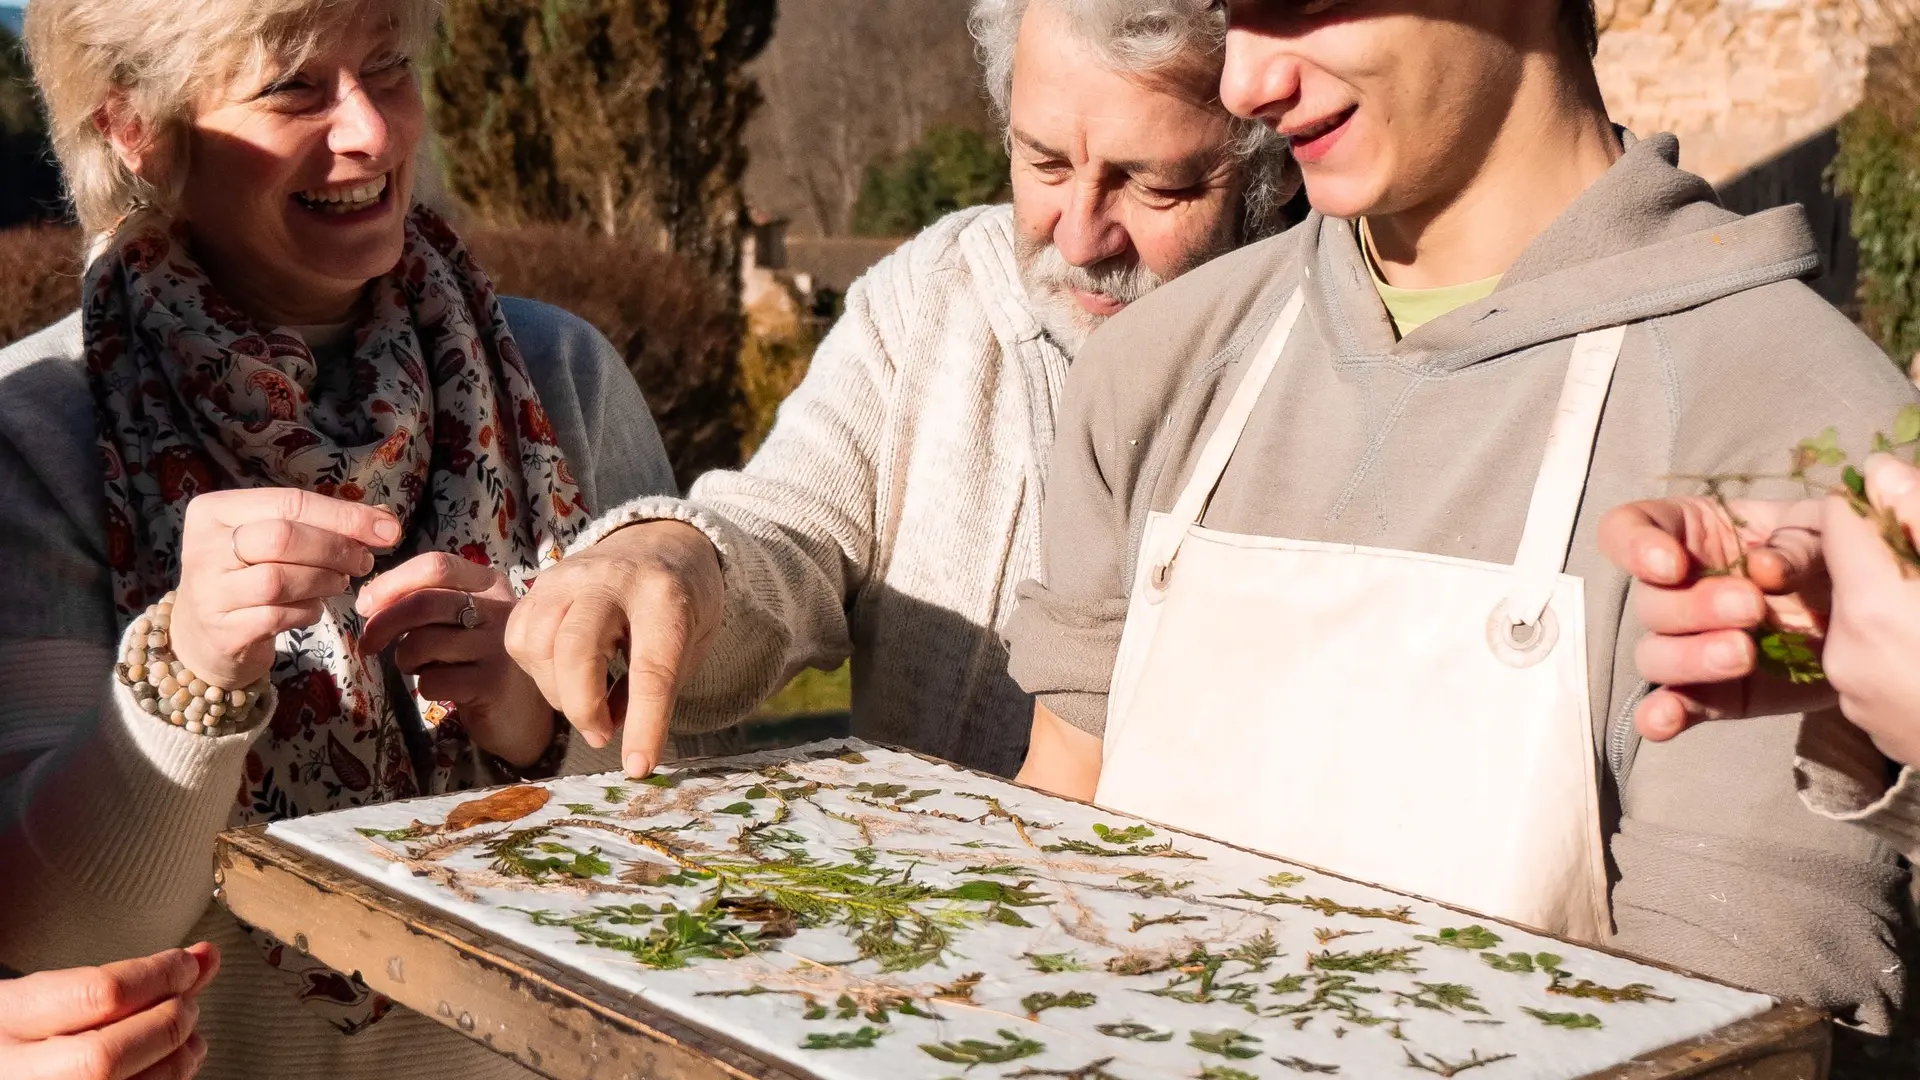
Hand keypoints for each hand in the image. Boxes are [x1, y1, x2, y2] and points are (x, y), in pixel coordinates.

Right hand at [0, 943, 217, 1079]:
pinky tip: (169, 1066)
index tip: (186, 965)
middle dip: (166, 1024)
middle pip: (107, 1056)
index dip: (159, 975)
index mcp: (7, 1016)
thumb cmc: (24, 1030)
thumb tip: (205, 957)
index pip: (98, 994)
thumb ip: (131, 976)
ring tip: (187, 1037)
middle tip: (187, 1004)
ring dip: (176, 1060)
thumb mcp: (52, 993)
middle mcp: (16, 1070)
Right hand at [171, 490, 400, 689]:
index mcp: (214, 511)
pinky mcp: (222, 630)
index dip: (345, 516)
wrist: (205, 638)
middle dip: (336, 549)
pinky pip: (279, 616)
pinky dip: (308, 611)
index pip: (289, 502)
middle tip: (363, 561)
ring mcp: (208, 591)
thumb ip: (320, 523)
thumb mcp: (271, 541)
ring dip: (325, 581)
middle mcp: (202, 547)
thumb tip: (385, 520)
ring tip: (338, 583)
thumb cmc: (248, 576)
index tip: (388, 530)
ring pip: (281, 578)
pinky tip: (312, 609)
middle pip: (283, 537)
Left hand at [357, 553, 553, 768]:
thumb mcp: (462, 618)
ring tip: (421, 667)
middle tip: (368, 644)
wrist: (522, 710)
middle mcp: (499, 609)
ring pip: (422, 643)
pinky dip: (424, 687)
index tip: (366, 605)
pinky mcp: (492, 683)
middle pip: (423, 602)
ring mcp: (498, 646)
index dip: (391, 583)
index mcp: (490, 584)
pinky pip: (433, 680)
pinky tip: (442, 688)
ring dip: (405, 659)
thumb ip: (427, 600)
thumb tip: (371, 601)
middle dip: (383, 624)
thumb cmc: (480, 657)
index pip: (436, 566)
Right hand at [504, 521, 723, 777]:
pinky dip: (537, 671)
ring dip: (556, 690)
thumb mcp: (691, 644)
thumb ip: (656, 692)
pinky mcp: (538, 584)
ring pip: (536, 642)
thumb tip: (621, 747)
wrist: (661, 543)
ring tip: (585, 700)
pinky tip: (564, 675)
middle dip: (582, 706)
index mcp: (665, 596)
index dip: (644, 723)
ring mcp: (567, 577)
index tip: (639, 767)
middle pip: (575, 646)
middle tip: (601, 735)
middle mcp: (611, 579)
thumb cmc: (681, 604)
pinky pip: (519, 636)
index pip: (652, 667)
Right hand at [1598, 495, 1834, 739]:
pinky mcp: (1716, 693)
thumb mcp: (1827, 529)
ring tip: (1743, 655)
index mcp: (1694, 533)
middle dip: (1693, 607)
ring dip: (1690, 657)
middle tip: (1750, 607)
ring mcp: (1693, 643)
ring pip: (1654, 654)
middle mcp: (1681, 588)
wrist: (1877, 621)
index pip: (1629, 528)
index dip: (1635, 545)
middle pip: (1647, 600)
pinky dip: (1665, 714)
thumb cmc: (1841, 558)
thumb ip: (1796, 539)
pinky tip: (1666, 719)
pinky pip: (1678, 704)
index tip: (1672, 565)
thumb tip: (1762, 567)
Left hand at [1821, 455, 1919, 767]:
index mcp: (1873, 606)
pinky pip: (1875, 664)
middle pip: (1849, 571)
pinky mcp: (1873, 727)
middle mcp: (1846, 653)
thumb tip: (1878, 471)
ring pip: (1862, 618)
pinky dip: (1905, 648)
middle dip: (1893, 558)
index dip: (1879, 506)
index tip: (1917, 514)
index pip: (1838, 520)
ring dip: (1901, 604)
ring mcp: (1857, 697)